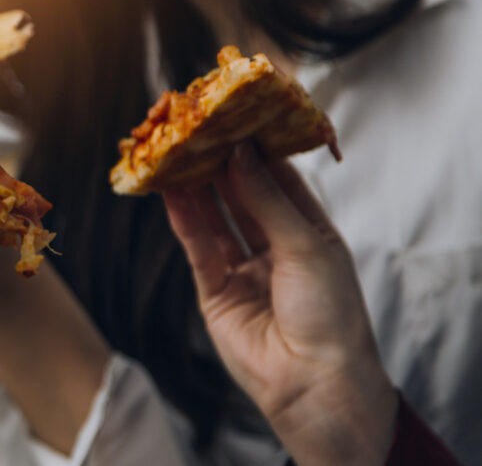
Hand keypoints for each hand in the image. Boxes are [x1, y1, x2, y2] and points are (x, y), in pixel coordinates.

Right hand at [164, 145, 396, 465]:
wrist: (313, 384)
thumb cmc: (330, 315)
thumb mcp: (306, 247)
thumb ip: (267, 199)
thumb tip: (242, 153)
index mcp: (308, 231)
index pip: (278, 178)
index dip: (255, 149)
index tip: (235, 116)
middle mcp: (274, 245)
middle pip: (240, 194)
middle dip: (220, 162)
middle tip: (197, 129)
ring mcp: (242, 267)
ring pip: (214, 216)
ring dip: (196, 186)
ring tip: (176, 152)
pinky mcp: (215, 289)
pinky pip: (197, 246)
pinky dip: (184, 218)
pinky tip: (171, 191)